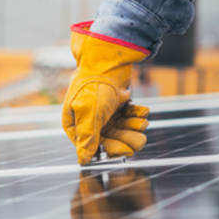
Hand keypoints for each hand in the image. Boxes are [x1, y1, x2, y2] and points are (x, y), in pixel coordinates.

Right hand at [62, 22, 149, 164]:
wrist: (108, 59)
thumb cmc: (93, 85)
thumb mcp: (88, 114)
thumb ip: (87, 138)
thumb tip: (82, 160)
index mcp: (74, 124)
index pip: (92, 146)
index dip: (110, 149)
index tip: (125, 150)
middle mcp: (87, 120)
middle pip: (109, 139)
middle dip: (126, 138)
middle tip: (140, 139)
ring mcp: (102, 111)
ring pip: (121, 128)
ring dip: (133, 126)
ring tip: (142, 122)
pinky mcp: (115, 103)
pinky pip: (127, 116)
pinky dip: (136, 114)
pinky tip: (143, 111)